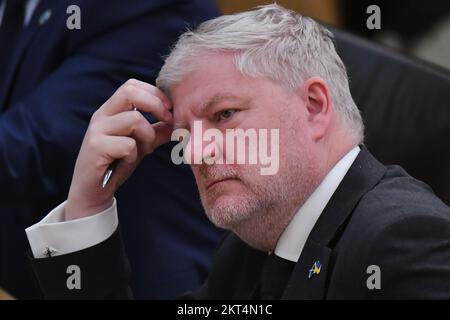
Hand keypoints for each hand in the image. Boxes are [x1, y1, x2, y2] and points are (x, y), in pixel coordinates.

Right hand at [65, 79, 172, 219]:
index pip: (132, 86)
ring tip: (144, 149)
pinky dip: (134, 154)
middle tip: (168, 120)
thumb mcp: (141, 145)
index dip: (154, 93)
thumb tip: (177, 123)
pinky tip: (127, 161)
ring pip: (134, 119)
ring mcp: (97, 130)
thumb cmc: (116, 164)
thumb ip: (156, 132)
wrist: (93, 191)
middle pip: (129, 91)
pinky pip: (127, 144)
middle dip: (155, 104)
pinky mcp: (95, 147)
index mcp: (111, 110)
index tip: (169, 109)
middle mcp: (102, 116)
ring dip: (147, 135)